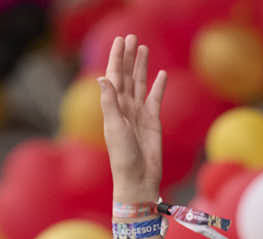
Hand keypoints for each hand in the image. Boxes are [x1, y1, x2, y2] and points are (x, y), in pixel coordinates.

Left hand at [98, 34, 166, 201]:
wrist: (138, 177)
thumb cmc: (122, 156)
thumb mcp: (114, 127)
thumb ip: (109, 102)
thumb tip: (102, 78)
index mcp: (113, 107)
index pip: (114, 76)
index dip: (116, 58)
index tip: (120, 41)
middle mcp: (125, 107)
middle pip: (127, 76)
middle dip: (128, 57)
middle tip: (132, 37)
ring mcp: (139, 113)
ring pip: (140, 83)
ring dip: (141, 66)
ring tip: (143, 48)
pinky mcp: (153, 120)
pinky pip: (155, 98)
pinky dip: (158, 86)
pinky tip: (161, 74)